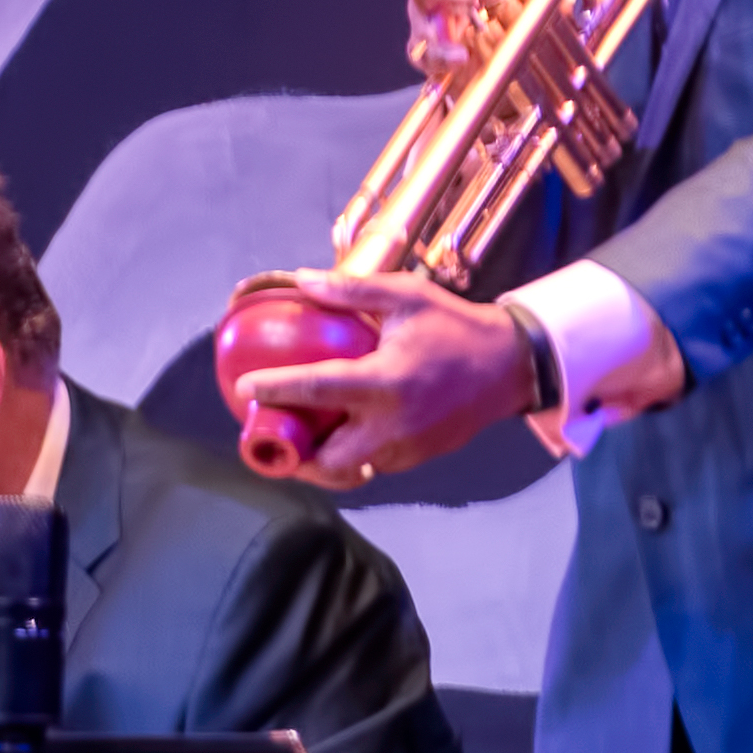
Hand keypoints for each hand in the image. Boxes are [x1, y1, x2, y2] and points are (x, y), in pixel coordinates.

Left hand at [236, 269, 538, 486]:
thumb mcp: (405, 297)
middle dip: (291, 453)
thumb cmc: (454, 327)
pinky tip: (334, 431)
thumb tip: (302, 280)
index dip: (275, 390)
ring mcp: (404, 450)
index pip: (317, 390)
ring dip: (317, 459)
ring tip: (296, 434)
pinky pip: (368, 466)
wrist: (509, 366)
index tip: (244, 388)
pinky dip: (346, 455)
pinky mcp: (414, 460)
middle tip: (270, 428)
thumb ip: (351, 291)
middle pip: (325, 460)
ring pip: (345, 471)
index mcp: (386, 381)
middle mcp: (392, 425)